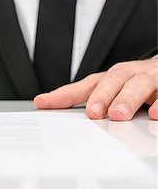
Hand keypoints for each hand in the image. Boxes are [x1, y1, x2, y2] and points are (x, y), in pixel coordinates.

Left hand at [34, 58, 157, 120]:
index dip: (63, 94)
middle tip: (93, 113)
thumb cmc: (138, 84)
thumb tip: (50, 107)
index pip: (84, 86)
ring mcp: (152, 78)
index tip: (42, 103)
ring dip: (128, 98)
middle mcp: (130, 74)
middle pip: (113, 80)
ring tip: (119, 114)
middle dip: (102, 95)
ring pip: (140, 84)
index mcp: (112, 78)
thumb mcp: (113, 91)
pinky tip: (155, 114)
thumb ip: (88, 100)